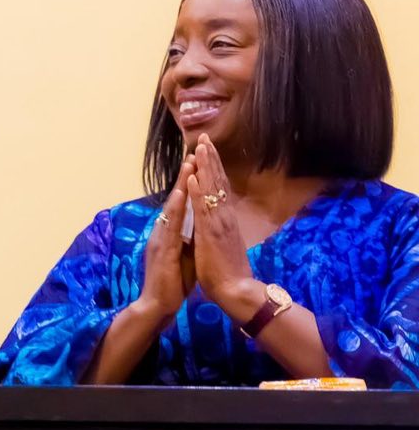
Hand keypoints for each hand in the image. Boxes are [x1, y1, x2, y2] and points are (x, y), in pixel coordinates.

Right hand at [138, 160, 192, 321]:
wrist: (156, 305)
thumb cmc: (171, 283)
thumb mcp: (182, 257)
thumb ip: (187, 240)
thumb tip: (195, 228)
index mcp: (168, 233)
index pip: (180, 203)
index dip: (189, 183)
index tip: (198, 163)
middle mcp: (161, 231)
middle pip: (175, 198)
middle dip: (185, 175)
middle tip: (194, 152)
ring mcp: (160, 238)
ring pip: (172, 206)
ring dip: (181, 184)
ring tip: (189, 164)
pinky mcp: (163, 249)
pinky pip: (171, 224)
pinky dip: (177, 207)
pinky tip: (182, 194)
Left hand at [186, 136, 259, 319]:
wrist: (235, 291)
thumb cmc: (225, 272)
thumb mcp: (220, 244)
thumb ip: (217, 229)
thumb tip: (213, 218)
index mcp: (224, 220)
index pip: (219, 188)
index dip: (213, 168)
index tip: (208, 150)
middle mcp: (224, 217)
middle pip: (218, 182)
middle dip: (211, 159)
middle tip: (205, 137)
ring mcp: (219, 224)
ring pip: (212, 189)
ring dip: (206, 167)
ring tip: (200, 147)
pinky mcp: (211, 234)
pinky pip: (203, 208)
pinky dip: (198, 191)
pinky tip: (193, 176)